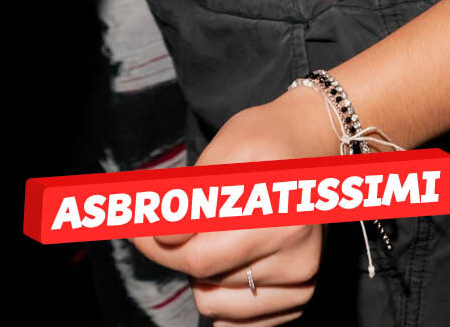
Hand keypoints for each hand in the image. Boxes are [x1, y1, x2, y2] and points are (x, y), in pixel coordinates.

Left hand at [132, 94, 326, 322]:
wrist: (314, 146)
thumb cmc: (265, 140)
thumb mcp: (226, 147)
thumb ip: (190, 193)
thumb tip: (158, 233)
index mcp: (276, 211)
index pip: (194, 252)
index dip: (154, 241)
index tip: (135, 224)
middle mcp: (294, 251)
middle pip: (203, 277)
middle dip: (178, 251)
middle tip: (176, 223)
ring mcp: (301, 279)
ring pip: (216, 303)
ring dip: (203, 274)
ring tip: (219, 234)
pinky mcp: (300, 297)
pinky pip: (237, 322)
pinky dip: (222, 297)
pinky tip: (230, 261)